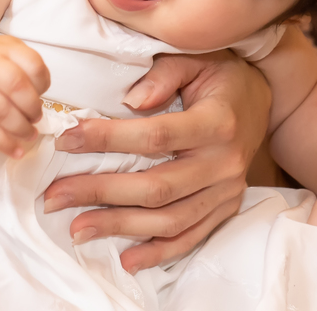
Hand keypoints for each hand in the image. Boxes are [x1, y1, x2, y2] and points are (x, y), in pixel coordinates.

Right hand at [0, 35, 49, 156]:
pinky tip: (16, 151)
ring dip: (20, 127)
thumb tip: (40, 100)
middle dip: (32, 107)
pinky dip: (2, 144)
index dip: (43, 82)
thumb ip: (31, 71)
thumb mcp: (14, 55)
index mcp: (5, 48)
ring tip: (30, 134)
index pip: (32, 63)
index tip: (43, 93)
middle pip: (15, 85)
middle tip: (36, 118)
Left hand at [43, 50, 271, 272]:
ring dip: (120, 228)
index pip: (156, 136)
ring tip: (77, 228)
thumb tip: (131, 100)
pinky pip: (191, 236)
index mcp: (217, 122)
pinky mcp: (226, 206)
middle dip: (101, 193)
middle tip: (56, 196)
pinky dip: (159, 252)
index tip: (68, 140)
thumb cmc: (220, 75)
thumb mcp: (196, 58)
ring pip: (170, 220)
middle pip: (157, 187)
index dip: (108, 139)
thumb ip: (163, 74)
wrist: (260, 98)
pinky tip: (126, 258)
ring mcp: (227, 190)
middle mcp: (225, 162)